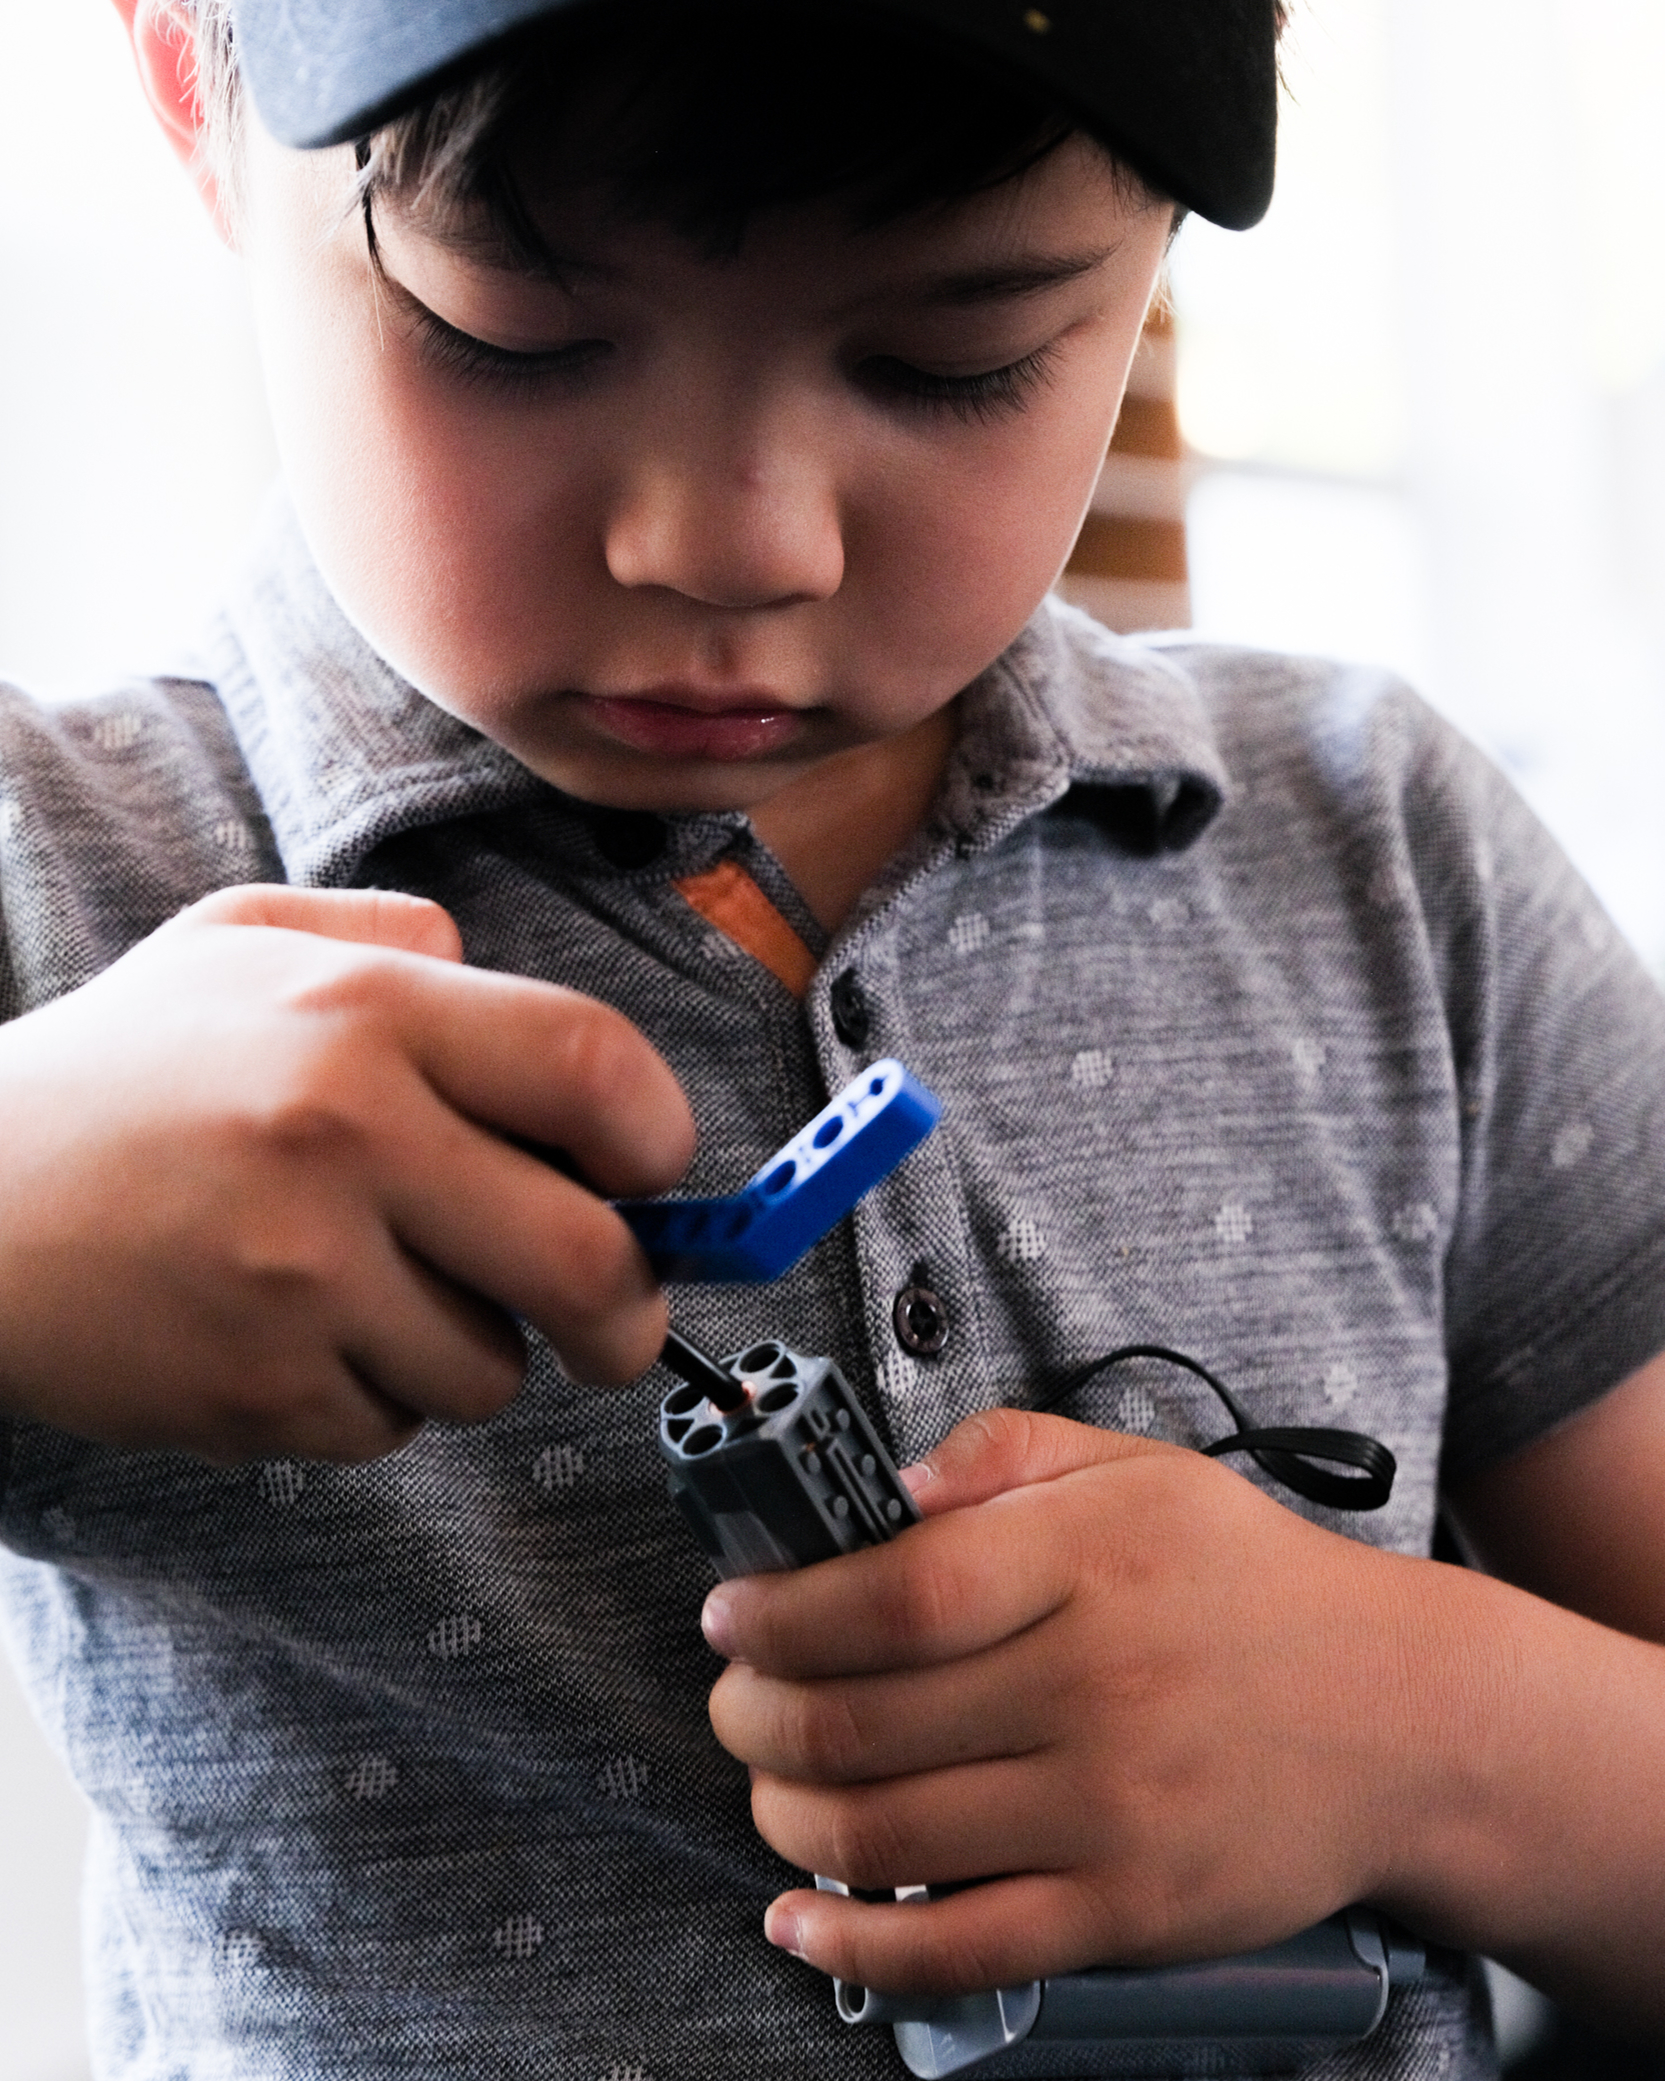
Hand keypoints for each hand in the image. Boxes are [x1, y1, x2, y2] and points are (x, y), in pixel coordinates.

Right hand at [0, 885, 693, 1462]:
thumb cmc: (118, 1076)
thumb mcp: (242, 942)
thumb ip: (390, 935)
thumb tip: (499, 976)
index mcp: (364, 1012)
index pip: (598, 1068)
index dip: (660, 1137)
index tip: (651, 1177)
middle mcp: (345, 1135)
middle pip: (588, 1261)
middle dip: (632, 1314)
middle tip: (618, 1323)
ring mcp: (300, 1274)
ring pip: (492, 1366)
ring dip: (467, 1347)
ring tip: (367, 1289)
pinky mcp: (257, 1387)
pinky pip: (396, 1424)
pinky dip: (374, 1396)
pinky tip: (294, 1333)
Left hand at [703, 1407, 1428, 1995]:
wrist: (1405, 1720)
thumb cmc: (1250, 1585)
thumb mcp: (1137, 1470)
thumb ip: (1001, 1451)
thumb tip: (878, 1488)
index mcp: (1087, 1562)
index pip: (891, 1596)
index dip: (780, 1613)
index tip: (730, 1616)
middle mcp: (1094, 1688)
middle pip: (860, 1721)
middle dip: (751, 1715)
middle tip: (733, 1699)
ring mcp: (1111, 1812)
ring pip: (884, 1835)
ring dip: (782, 1813)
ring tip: (766, 1780)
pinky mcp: (1126, 1913)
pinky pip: (959, 1949)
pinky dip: (852, 1945)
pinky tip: (798, 1920)